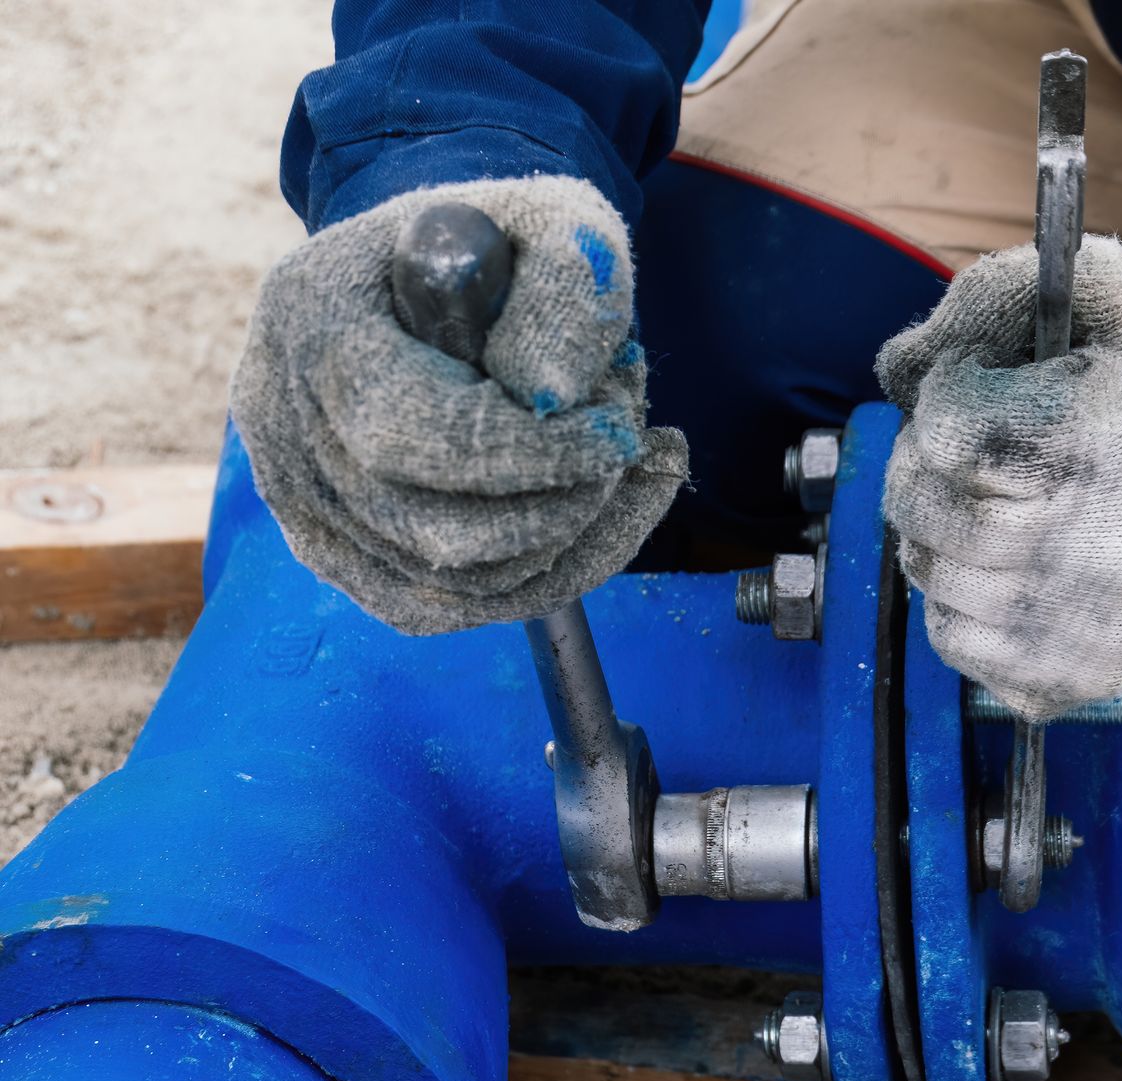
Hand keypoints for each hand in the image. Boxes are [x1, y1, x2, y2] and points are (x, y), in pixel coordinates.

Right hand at [230, 175, 687, 633]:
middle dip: (562, 499)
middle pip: (431, 529)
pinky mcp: (338, 554)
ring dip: (570, 538)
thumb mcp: (555, 218)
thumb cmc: (502, 244)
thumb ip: (566, 283)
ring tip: (622, 459)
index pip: (406, 430)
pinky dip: (546, 575)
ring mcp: (299, 500)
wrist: (443, 274)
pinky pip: (447, 608)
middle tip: (629, 434)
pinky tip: (608, 515)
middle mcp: (281, 419)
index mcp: (312, 317)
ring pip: (451, 585)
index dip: (528, 453)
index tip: (620, 435)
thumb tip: (551, 396)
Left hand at [878, 236, 1121, 720]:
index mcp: (1110, 440)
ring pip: (933, 579)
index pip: (948, 432)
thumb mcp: (1096, 288)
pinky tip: (1006, 562)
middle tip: (957, 453)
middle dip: (920, 469)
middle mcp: (1108, 547)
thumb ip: (988, 296)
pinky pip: (956, 642)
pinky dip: (958, 598)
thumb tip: (898, 373)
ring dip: (934, 535)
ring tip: (986, 503)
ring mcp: (1094, 624)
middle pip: (928, 513)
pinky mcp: (1084, 675)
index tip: (975, 385)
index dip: (945, 394)